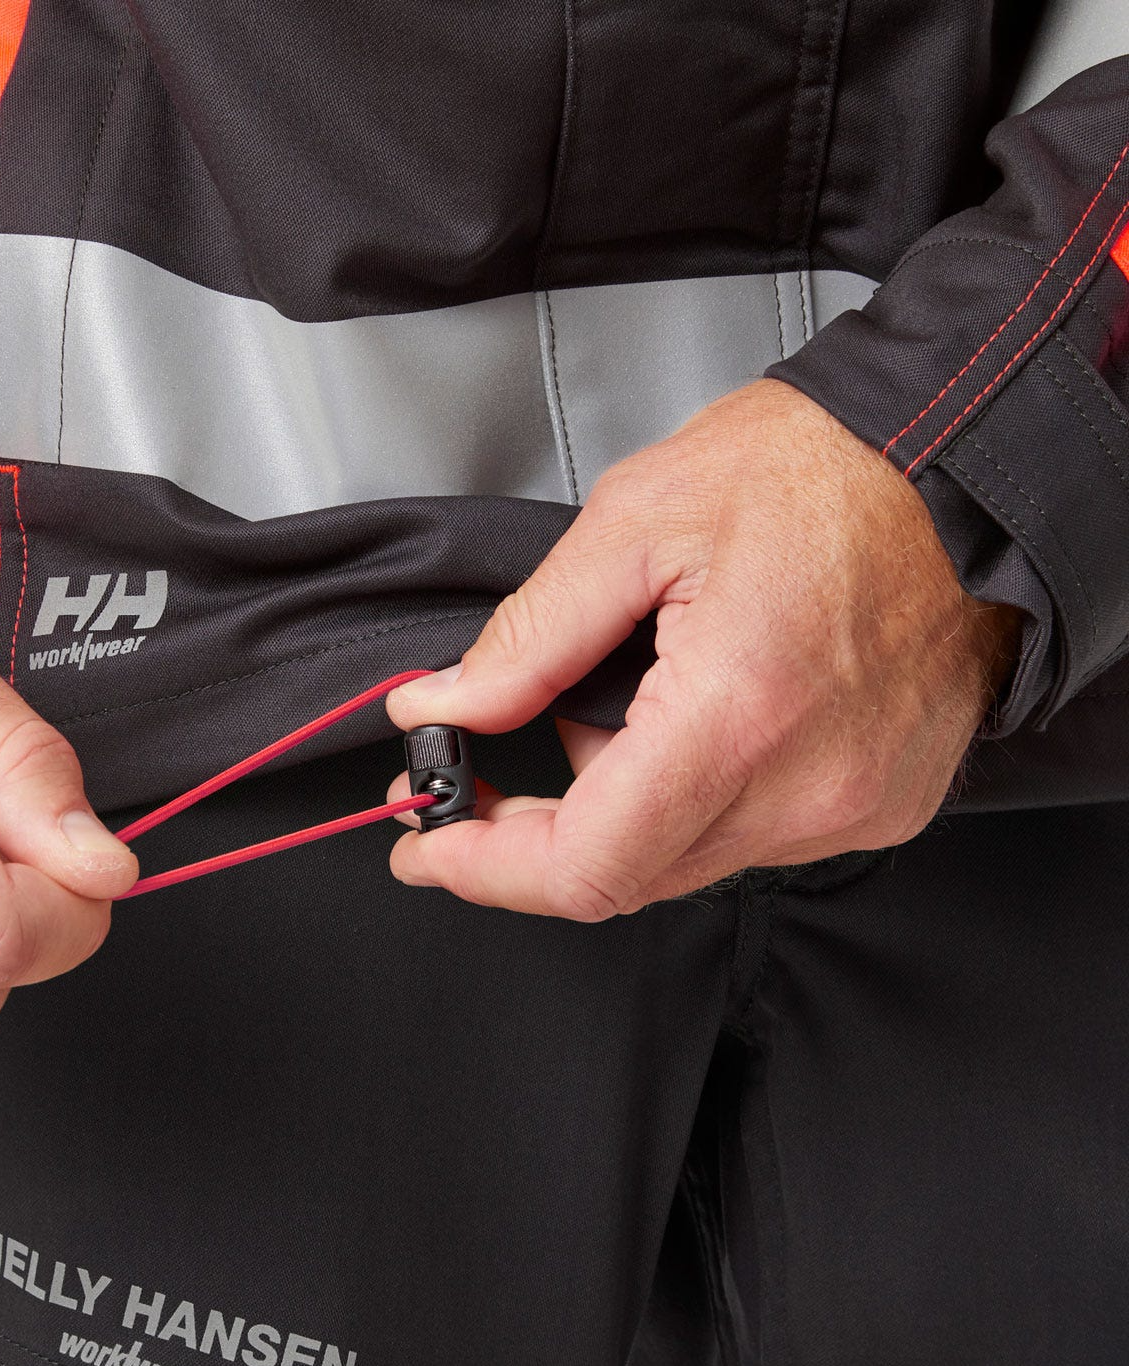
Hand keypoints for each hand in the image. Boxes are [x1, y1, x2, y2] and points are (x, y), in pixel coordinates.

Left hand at [387, 380, 1019, 918]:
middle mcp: (807, 787)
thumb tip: (447, 707)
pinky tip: (678, 720)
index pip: (583, 865)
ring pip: (679, 861)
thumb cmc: (826, 467)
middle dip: (529, 833)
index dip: (485, 867)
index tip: (428, 845)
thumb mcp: (637, 520)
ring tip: (603, 704)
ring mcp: (852, 807)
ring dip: (612, 806)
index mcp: (738, 715)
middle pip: (624, 876)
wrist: (964, 462)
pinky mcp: (880, 804)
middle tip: (473, 773)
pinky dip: (685, 797)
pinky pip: (747, 836)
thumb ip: (527, 638)